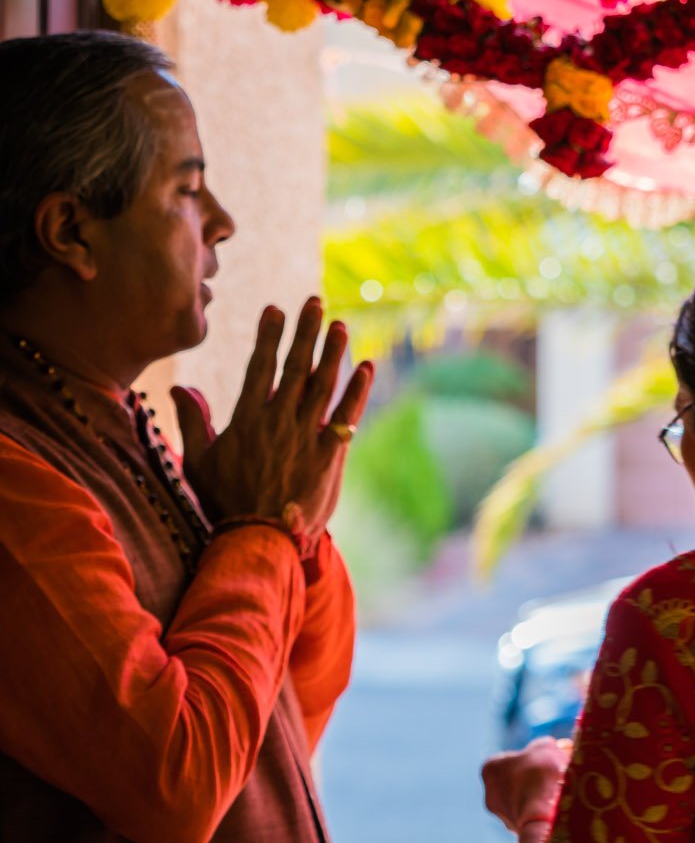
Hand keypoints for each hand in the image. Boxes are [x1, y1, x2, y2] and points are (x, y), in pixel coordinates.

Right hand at [171, 298, 373, 532]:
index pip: (259, 367)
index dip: (269, 336)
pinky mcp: (329, 456)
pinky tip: (366, 368)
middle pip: (295, 367)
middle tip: (314, 302)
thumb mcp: (198, 461)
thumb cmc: (225, 503)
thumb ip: (193, 422)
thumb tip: (179, 388)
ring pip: (323, 386)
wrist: (258, 540)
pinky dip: (357, 392)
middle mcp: (278, 421)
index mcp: (246, 419)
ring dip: (334, 353)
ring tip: (341, 326)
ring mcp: (305, 437)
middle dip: (305, 332)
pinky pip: (346, 417)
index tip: (275, 310)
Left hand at [482, 737, 572, 835]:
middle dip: (536, 777)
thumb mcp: (546, 748)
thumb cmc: (542, 775)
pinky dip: (545, 813)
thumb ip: (544, 745)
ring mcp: (504, 816)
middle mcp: (490, 795)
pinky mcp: (519, 832)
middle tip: (559, 774)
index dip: (531, 757)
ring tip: (564, 792)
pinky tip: (561, 809)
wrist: (546, 815)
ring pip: (526, 801)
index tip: (548, 759)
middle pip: (517, 781)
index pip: (510, 759)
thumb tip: (550, 749)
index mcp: (489, 769)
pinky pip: (534, 817)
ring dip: (542, 796)